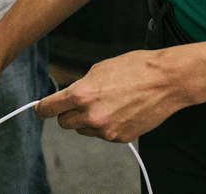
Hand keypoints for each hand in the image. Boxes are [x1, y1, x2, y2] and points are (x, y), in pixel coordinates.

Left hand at [35, 49, 188, 143]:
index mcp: (81, 94)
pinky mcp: (120, 138)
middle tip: (78, 103)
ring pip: (83, 130)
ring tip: (106, 103)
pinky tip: (119, 111)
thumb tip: (69, 95)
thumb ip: (80, 85)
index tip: (40, 109)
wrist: (165, 81)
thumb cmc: (134, 68)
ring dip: (87, 120)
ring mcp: (106, 130)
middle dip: (67, 113)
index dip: (42, 109)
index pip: (49, 108)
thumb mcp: (98, 69)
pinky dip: (106, 125)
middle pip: (64, 123)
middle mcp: (91, 115)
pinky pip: (102, 134)